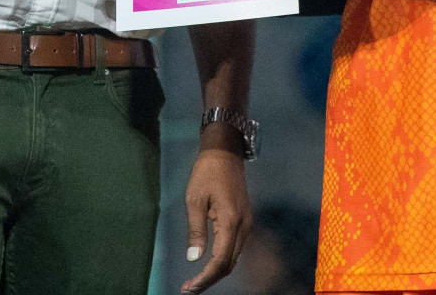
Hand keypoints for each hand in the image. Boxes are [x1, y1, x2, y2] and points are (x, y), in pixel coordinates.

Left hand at [180, 148, 250, 292]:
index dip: (206, 278)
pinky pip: (235, 248)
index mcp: (231, 221)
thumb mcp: (195, 200)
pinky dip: (222, 260)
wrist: (225, 154)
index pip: (220, 260)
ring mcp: (247, 225)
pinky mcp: (244, 221)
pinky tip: (207, 263)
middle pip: (229, 264)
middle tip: (189, 289)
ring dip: (216, 272)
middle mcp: (243, 227)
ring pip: (233, 258)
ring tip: (195, 281)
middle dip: (210, 279)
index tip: (189, 287)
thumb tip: (194, 258)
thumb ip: (196, 230)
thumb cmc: (206, 173)